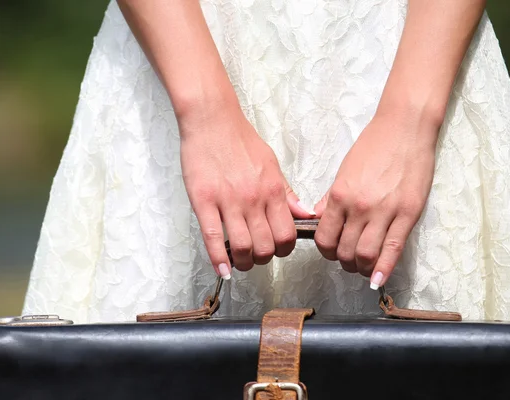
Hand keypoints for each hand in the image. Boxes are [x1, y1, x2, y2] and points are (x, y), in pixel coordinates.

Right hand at [179, 104, 314, 278]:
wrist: (212, 120)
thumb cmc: (241, 141)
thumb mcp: (272, 164)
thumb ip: (287, 193)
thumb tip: (305, 214)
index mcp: (273, 190)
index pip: (287, 234)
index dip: (284, 250)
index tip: (277, 250)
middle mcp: (254, 198)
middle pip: (266, 246)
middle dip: (263, 259)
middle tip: (257, 256)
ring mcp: (228, 201)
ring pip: (242, 247)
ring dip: (243, 262)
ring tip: (240, 260)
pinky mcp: (204, 201)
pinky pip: (213, 237)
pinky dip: (219, 259)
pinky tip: (223, 269)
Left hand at [313, 111, 437, 288]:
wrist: (404, 128)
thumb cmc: (373, 146)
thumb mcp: (344, 170)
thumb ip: (332, 197)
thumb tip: (320, 217)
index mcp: (339, 196)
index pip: (324, 238)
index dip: (325, 250)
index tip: (331, 250)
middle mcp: (359, 207)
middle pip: (344, 251)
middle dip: (343, 262)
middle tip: (348, 259)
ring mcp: (384, 212)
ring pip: (366, 256)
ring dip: (362, 267)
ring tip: (363, 266)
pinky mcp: (408, 214)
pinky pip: (393, 249)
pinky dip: (384, 270)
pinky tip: (378, 280)